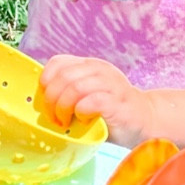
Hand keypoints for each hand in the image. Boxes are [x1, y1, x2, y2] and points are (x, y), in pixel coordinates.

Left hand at [40, 56, 159, 147]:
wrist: (146, 121)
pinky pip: (90, 102)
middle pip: (63, 76)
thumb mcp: (87, 96)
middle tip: (54, 118)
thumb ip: (68, 94)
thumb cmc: (111, 112)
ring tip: (65, 122)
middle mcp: (100, 70)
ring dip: (64, 108)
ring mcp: (110, 84)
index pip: (58, 62)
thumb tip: (39, 105)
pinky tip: (84, 121)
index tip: (46, 101)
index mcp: (90, 66)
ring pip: (74, 88)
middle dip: (51, 100)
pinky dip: (81, 113)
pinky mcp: (117, 102)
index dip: (46, 81)